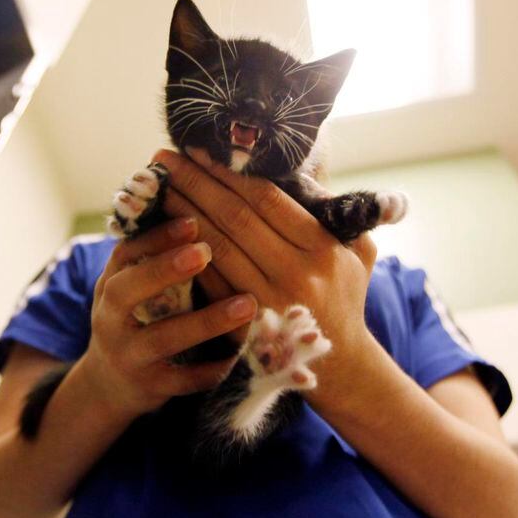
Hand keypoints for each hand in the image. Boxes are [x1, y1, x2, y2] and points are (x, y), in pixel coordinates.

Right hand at [78, 218, 257, 418]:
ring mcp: (127, 355)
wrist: (111, 383)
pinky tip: (242, 355)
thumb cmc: (138, 318)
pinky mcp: (148, 388)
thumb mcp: (136, 284)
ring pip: (161, 338)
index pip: (125, 253)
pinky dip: (212, 370)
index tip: (192, 219)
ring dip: (205, 321)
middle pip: (126, 291)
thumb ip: (159, 253)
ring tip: (247, 304)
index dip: (156, 236)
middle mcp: (110, 318)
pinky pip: (182, 381)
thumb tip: (203, 197)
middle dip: (164, 269)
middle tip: (205, 250)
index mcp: (111, 283)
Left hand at [153, 148, 378, 380]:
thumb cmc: (345, 298)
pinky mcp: (245, 327)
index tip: (201, 150)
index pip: (268, 199)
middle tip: (165, 158)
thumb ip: (330, 211)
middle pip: (236, 218)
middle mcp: (297, 274)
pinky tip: (167, 233)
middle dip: (197, 183)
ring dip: (184, 214)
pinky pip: (210, 283)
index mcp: (323, 248)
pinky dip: (186, 255)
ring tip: (159, 188)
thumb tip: (292, 169)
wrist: (340, 367)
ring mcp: (269, 303)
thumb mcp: (357, 252)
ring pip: (217, 248)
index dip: (229, 172)